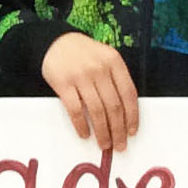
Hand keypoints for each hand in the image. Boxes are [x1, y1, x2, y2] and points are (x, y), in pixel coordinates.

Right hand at [40, 33, 138, 152]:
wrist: (55, 41)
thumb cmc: (84, 54)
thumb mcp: (106, 58)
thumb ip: (116, 79)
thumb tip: (125, 114)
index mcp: (114, 62)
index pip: (129, 94)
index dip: (133, 116)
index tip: (132, 132)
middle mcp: (99, 69)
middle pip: (114, 106)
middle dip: (118, 130)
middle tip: (119, 145)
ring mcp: (81, 76)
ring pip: (97, 111)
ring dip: (102, 132)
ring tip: (104, 144)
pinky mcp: (63, 83)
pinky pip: (75, 110)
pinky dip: (81, 125)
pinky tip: (85, 134)